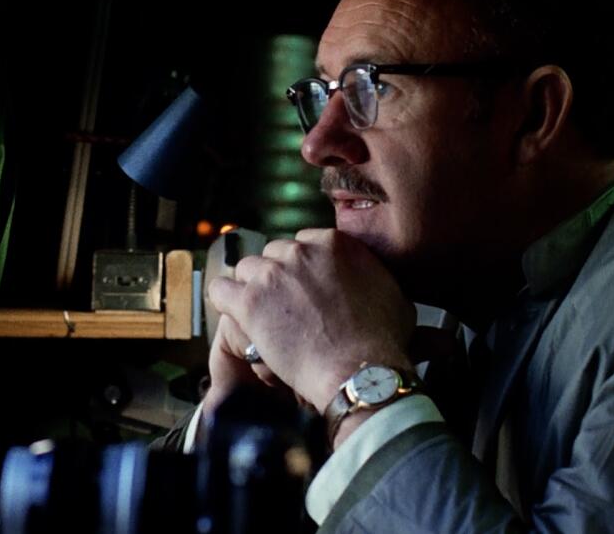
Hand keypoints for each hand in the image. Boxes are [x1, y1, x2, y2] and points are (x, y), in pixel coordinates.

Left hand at [207, 229, 415, 412]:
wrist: (360, 370)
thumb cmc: (381, 341)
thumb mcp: (394, 295)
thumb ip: (373, 276)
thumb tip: (373, 280)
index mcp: (334, 243)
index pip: (302, 242)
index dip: (301, 268)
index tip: (302, 288)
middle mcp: (301, 251)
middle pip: (273, 253)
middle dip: (276, 278)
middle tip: (283, 306)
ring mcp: (272, 274)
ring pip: (246, 270)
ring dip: (251, 290)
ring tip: (261, 316)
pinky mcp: (249, 301)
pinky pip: (220, 290)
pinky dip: (224, 302)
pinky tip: (234, 316)